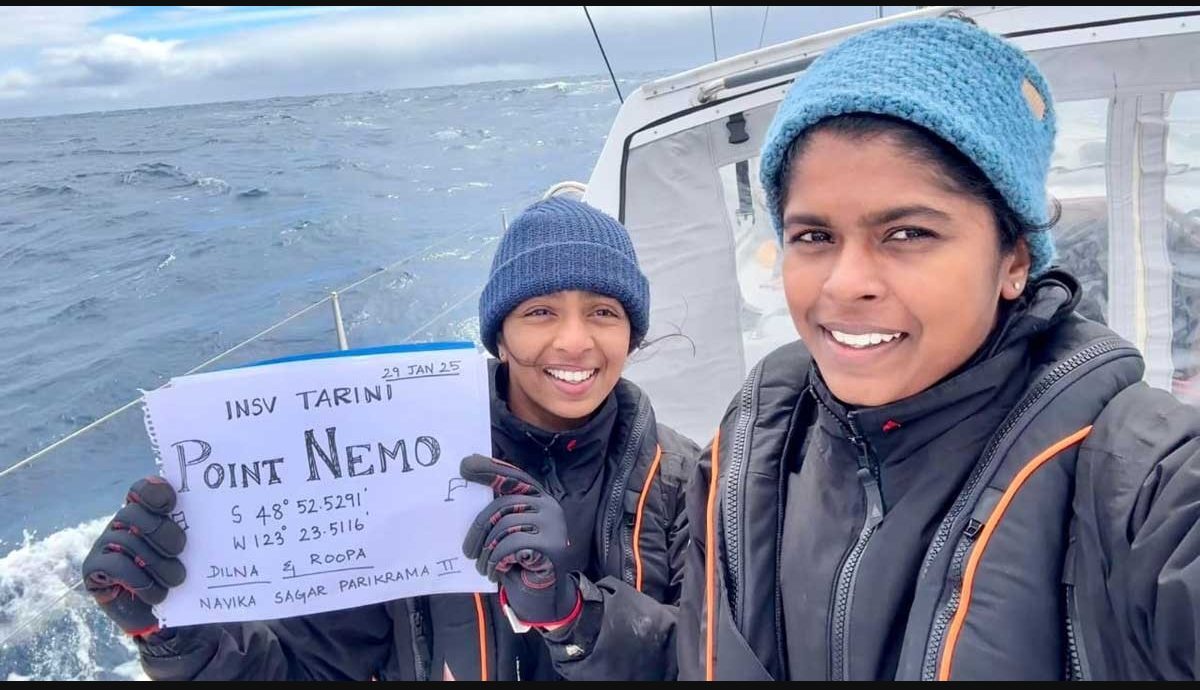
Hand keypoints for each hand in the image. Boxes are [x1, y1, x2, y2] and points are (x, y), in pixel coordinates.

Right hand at [81, 477, 185, 636]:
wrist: (164, 616)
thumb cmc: (182, 576)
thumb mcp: (193, 551)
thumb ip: (198, 531)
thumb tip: (221, 518)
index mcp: (147, 511)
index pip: (144, 489)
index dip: (155, 492)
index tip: (171, 505)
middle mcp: (122, 523)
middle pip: (133, 513)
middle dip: (161, 532)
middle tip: (181, 549)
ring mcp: (105, 544)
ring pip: (126, 542)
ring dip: (157, 564)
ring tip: (176, 579)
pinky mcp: (93, 569)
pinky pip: (113, 565)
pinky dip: (137, 578)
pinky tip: (153, 591)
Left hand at [460, 454, 580, 627]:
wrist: (543, 596)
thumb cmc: (520, 562)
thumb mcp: (508, 534)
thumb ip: (499, 514)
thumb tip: (467, 494)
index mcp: (539, 498)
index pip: (513, 478)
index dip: (489, 470)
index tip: (465, 465)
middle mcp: (550, 506)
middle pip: (502, 504)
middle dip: (479, 528)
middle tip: (467, 551)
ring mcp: (553, 524)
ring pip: (504, 525)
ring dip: (487, 550)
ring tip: (483, 566)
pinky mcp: (551, 544)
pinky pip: (510, 544)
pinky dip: (495, 559)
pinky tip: (494, 571)